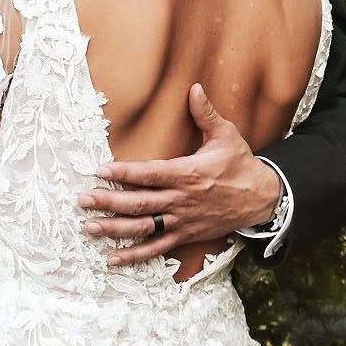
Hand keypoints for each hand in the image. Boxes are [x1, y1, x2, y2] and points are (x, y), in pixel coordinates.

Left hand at [77, 83, 282, 265]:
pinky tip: (112, 258)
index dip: (124, 172)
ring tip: (88, 227)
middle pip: (140, 203)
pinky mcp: (186, 235)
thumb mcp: (226, 135)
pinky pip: (157, 248)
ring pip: (144, 227)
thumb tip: (193, 87)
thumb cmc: (240, 165)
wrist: (262, 199)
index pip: (150, 174)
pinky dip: (134, 255)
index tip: (100, 170)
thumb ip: (205, 113)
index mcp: (188, 173)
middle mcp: (181, 199)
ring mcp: (182, 220)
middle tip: (82, 200)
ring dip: (114, 229)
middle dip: (109, 202)